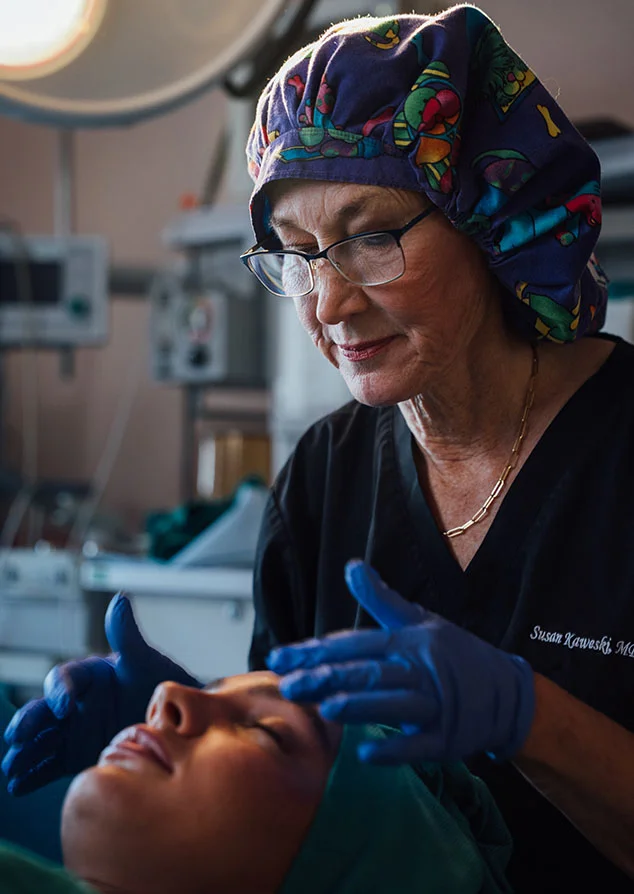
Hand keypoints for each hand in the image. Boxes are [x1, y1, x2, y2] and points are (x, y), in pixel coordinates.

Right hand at [3, 593, 200, 794]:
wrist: (177, 722)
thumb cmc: (160, 683)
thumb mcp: (146, 660)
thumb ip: (128, 636)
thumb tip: (119, 598)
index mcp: (89, 676)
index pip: (66, 679)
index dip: (60, 690)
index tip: (64, 706)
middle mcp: (75, 702)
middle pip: (43, 710)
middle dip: (28, 722)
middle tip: (17, 736)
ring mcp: (73, 730)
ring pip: (40, 739)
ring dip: (23, 752)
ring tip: (10, 768)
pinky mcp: (75, 755)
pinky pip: (48, 765)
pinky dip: (32, 774)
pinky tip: (19, 785)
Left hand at [267, 560, 534, 764]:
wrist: (509, 693)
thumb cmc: (456, 655)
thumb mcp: (420, 621)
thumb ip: (382, 599)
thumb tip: (351, 566)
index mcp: (407, 642)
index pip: (355, 645)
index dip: (317, 651)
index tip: (279, 659)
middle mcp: (419, 670)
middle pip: (369, 672)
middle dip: (327, 678)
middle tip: (288, 686)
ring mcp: (435, 705)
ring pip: (393, 704)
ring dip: (361, 706)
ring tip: (326, 708)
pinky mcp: (448, 739)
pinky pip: (420, 746)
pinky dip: (396, 749)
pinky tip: (367, 754)